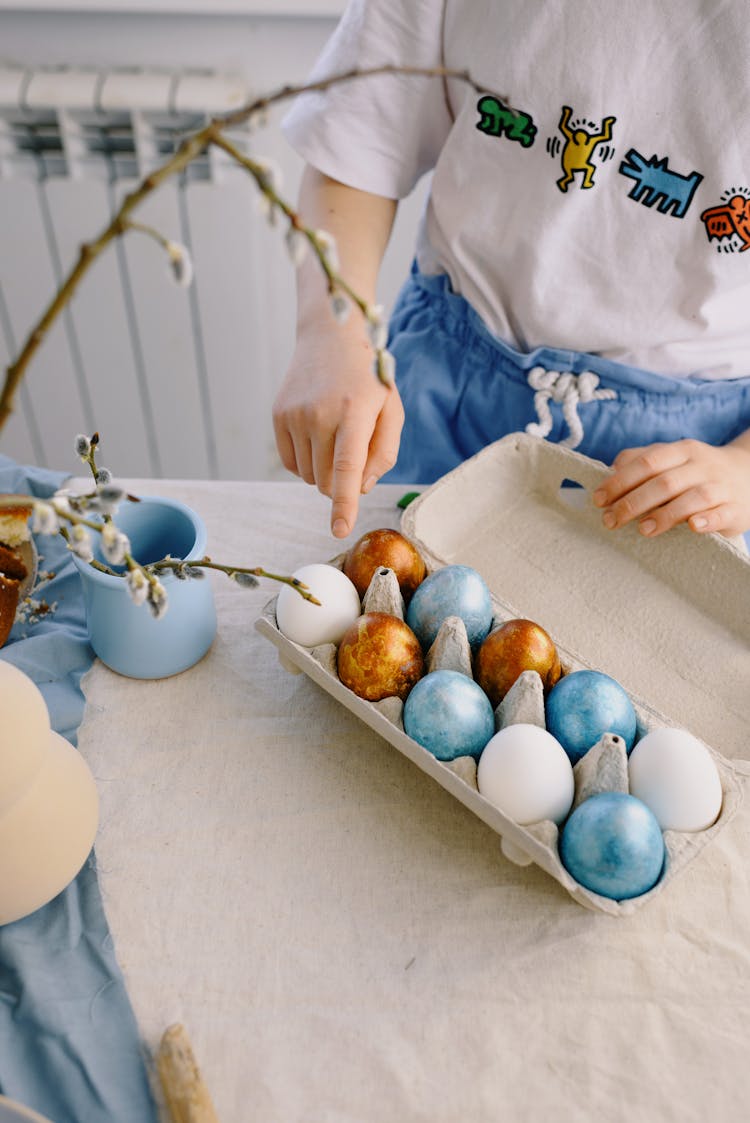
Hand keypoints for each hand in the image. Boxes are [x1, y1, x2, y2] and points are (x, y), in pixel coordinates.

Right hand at [273, 329, 403, 538]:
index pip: (347, 468)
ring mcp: (295, 415)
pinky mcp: (278, 416)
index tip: (339, 530)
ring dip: (325, 471)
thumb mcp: (391, 409)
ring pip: (310, 476)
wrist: (330, 335)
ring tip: (335, 437)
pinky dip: (307, 463)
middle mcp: (320, 414)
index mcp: (354, 412)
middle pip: (327, 481)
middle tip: (353, 454)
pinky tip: (317, 437)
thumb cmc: (368, 378)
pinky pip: (292, 464)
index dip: (344, 503)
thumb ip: (384, 453)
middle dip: (342, 484)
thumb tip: (360, 488)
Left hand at [592, 437, 749, 538]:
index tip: (599, 500)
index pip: (646, 462)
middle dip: (633, 502)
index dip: (620, 481)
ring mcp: (720, 487)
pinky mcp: (735, 509)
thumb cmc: (697, 472)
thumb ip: (641, 459)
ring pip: (692, 498)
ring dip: (665, 514)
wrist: (749, 476)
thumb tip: (611, 470)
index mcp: (681, 451)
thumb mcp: (672, 458)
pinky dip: (707, 520)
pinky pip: (721, 514)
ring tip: (643, 530)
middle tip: (610, 521)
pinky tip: (692, 526)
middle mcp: (701, 466)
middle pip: (664, 482)